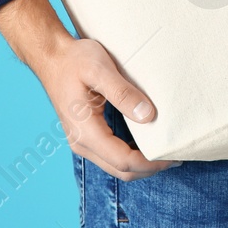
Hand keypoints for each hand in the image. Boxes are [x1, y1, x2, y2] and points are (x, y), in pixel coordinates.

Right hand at [0, 0, 176, 180]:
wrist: (51, 57)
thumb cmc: (75, 60)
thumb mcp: (101, 70)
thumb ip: (123, 93)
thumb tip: (148, 116)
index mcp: (86, 131)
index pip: (123, 160)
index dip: (150, 163)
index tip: (173, 155)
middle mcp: (81, 143)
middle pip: (121, 170)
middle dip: (150, 168)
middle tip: (176, 156)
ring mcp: (82, 141)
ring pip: (116, 167)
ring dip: (141, 165)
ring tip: (165, 151)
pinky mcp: (85, 136)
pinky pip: (110, 156)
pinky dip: (131, 157)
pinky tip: (146, 144)